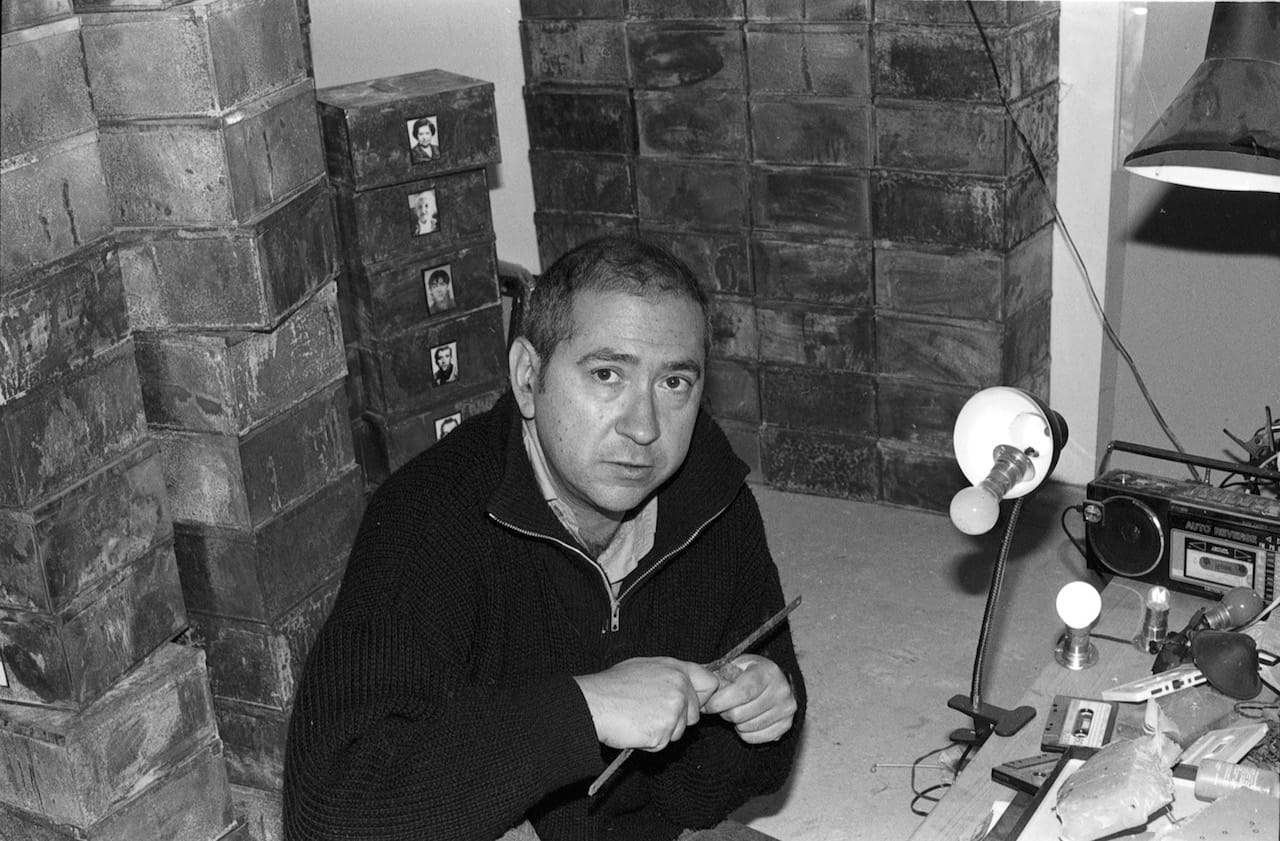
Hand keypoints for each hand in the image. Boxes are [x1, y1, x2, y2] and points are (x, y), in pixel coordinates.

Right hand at [574, 657, 719, 750]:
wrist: (593, 703)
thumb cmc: (612, 686)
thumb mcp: (644, 667)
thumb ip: (670, 675)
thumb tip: (685, 685)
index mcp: (676, 668)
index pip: (711, 683)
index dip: (702, 697)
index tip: (691, 705)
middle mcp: (679, 686)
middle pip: (695, 715)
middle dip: (677, 720)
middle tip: (651, 713)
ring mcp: (673, 709)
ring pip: (679, 732)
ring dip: (662, 731)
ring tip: (640, 718)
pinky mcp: (664, 730)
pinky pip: (663, 744)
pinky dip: (650, 742)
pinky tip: (635, 728)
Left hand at [701, 655, 796, 743]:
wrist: (775, 680)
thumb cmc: (750, 672)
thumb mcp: (737, 664)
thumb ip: (721, 675)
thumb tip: (706, 690)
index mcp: (768, 672)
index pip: (742, 692)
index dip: (720, 701)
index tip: (708, 705)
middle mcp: (781, 690)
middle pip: (740, 714)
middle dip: (724, 712)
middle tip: (722, 706)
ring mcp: (786, 709)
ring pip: (746, 727)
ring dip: (734, 722)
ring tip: (736, 710)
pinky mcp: (786, 725)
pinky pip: (754, 738)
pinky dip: (744, 732)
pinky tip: (746, 720)